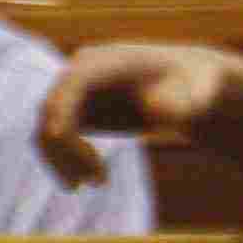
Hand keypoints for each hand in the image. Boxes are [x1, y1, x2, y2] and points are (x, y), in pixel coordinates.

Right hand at [34, 40, 233, 184]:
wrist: (186, 86)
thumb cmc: (194, 87)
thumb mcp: (197, 92)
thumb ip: (180, 101)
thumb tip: (156, 108)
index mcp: (108, 59)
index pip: (74, 83)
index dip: (63, 108)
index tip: (59, 138)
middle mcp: (81, 70)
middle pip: (52, 109)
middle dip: (66, 147)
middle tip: (95, 181)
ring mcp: (73, 91)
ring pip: (46, 128)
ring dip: (61, 159)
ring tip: (94, 183)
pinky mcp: (74, 110)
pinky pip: (53, 139)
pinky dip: (63, 160)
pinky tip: (86, 180)